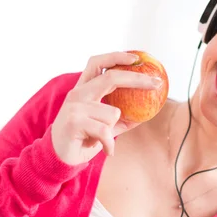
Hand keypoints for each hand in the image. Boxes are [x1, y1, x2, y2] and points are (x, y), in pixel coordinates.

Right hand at [51, 51, 162, 165]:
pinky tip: (108, 151)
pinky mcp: (73, 121)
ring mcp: (74, 106)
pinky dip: (110, 143)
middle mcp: (78, 93)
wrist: (59, 160)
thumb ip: (122, 117)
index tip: (137, 58)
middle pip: (110, 77)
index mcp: (84, 89)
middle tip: (156, 83)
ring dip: (113, 130)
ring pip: (113, 112)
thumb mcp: (106, 127)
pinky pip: (106, 130)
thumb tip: (148, 111)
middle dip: (136, 79)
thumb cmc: (83, 141)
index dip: (117, 57)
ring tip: (101, 140)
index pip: (97, 63)